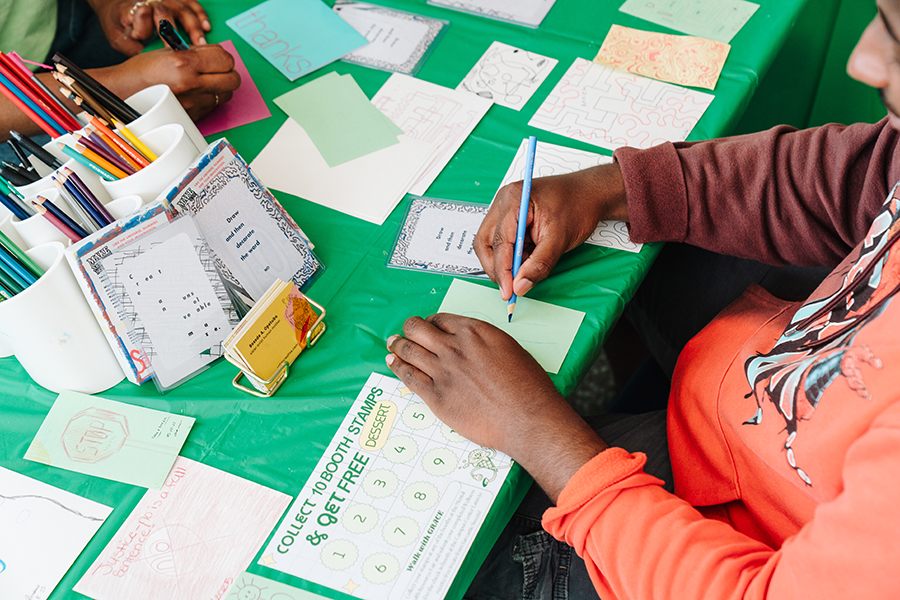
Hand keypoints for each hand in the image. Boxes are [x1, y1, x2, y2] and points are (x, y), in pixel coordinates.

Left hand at [90, 0, 211, 55]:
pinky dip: (200, 14)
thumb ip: (134, 49)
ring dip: (194, 25)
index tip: (158, 45)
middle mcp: (150, 2)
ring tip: (201, 41)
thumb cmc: (121, 28)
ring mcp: (164, 0)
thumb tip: (155, 63)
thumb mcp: (120, 41)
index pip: (142, 14)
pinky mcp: (175, 0)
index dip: (148, 27)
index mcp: (132, 12)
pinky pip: (191, 2)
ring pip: (182, 7)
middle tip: (189, 47)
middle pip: (166, 9)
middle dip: (179, 28)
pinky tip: (207, 27)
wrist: (118, 10)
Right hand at [91, 46, 239, 119]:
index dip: (224, 58)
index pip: (225, 59)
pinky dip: (208, 99)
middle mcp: (192, 85)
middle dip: (228, 73)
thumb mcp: (167, 53)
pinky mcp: (193, 117)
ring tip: (203, 82)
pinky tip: (194, 94)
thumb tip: (217, 55)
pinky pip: (213, 106)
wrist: (124, 94)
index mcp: (184, 64)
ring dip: (219, 88)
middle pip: (233, 80)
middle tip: (217, 71)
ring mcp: (194, 104)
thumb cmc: (142, 72)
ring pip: (226, 95)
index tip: (219, 59)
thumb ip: (195, 53)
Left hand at [386, 314, 607, 501]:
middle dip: (409, 328)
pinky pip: (409, 376)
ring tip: (392, 344)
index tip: (428, 327)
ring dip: (398, 345)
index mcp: (475, 331)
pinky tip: (393, 363)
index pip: (440, 319)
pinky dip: (397, 367)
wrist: (526, 419)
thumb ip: (484, 343)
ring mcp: (443, 371)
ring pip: (409, 350)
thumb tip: (471, 345)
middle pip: (418, 329)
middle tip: (405, 332)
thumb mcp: (509, 349)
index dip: (430, 322)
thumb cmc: (527, 387)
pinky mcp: (436, 396)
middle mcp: (455, 347)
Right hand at [475, 163, 628, 300]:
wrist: (590, 194)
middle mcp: (504, 202)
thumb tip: (520, 286)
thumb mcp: (560, 239)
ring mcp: (504, 210)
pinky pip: (502, 243)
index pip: (498, 241)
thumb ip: (539, 264)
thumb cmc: (578, 206)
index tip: (508, 292)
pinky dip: (512, 257)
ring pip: (490, 245)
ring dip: (505, 263)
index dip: (502, 270)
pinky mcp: (510, 219)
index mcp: (514, 200)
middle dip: (497, 268)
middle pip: (485, 243)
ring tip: (526, 270)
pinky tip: (528, 260)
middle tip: (512, 288)